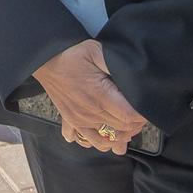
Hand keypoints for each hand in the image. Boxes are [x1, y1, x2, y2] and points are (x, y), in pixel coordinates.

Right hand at [34, 40, 146, 155]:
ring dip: (121, 136)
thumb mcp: (96, 50)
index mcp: (100, 95)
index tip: (147, 107)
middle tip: (141, 114)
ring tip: (128, 127)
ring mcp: (80, 120)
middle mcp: (90, 112)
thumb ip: (114, 63)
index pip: (129, 116)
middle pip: (122, 130)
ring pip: (108, 141)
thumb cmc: (72, 54)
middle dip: (136, 125)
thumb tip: (131, 75)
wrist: (45, 60)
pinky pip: (89, 142)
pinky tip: (107, 135)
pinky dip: (102, 142)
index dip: (143, 115)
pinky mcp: (72, 122)